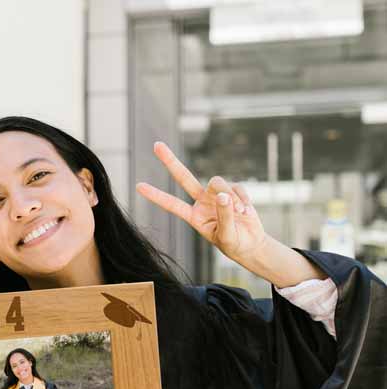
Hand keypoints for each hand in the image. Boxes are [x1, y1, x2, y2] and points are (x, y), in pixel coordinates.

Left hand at [136, 142, 266, 263]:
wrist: (250, 243)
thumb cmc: (234, 243)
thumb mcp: (227, 235)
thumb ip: (224, 216)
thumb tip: (223, 195)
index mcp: (193, 217)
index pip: (172, 204)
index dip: (156, 196)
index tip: (139, 187)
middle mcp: (201, 202)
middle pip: (184, 177)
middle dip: (170, 161)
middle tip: (156, 144)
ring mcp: (215, 195)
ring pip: (217, 182)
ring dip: (230, 195)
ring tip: (240, 212)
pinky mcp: (232, 190)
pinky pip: (236, 187)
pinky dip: (243, 198)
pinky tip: (246, 211)